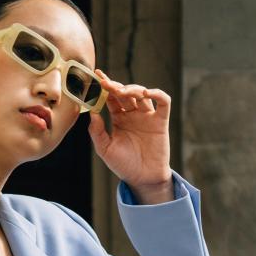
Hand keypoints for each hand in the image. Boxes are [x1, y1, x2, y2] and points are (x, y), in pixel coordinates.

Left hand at [85, 69, 171, 195]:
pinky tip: (147, 93)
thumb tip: (92, 112)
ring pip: (141, 94)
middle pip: (125, 93)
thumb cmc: (124, 165)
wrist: (143, 179)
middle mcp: (133, 114)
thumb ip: (97, 131)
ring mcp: (147, 116)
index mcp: (118, 118)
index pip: (111, 97)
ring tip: (123, 92)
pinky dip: (157, 94)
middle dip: (116, 86)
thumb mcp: (105, 149)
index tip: (97, 76)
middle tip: (106, 84)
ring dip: (132, 89)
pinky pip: (163, 102)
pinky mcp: (161, 121)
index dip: (104, 87)